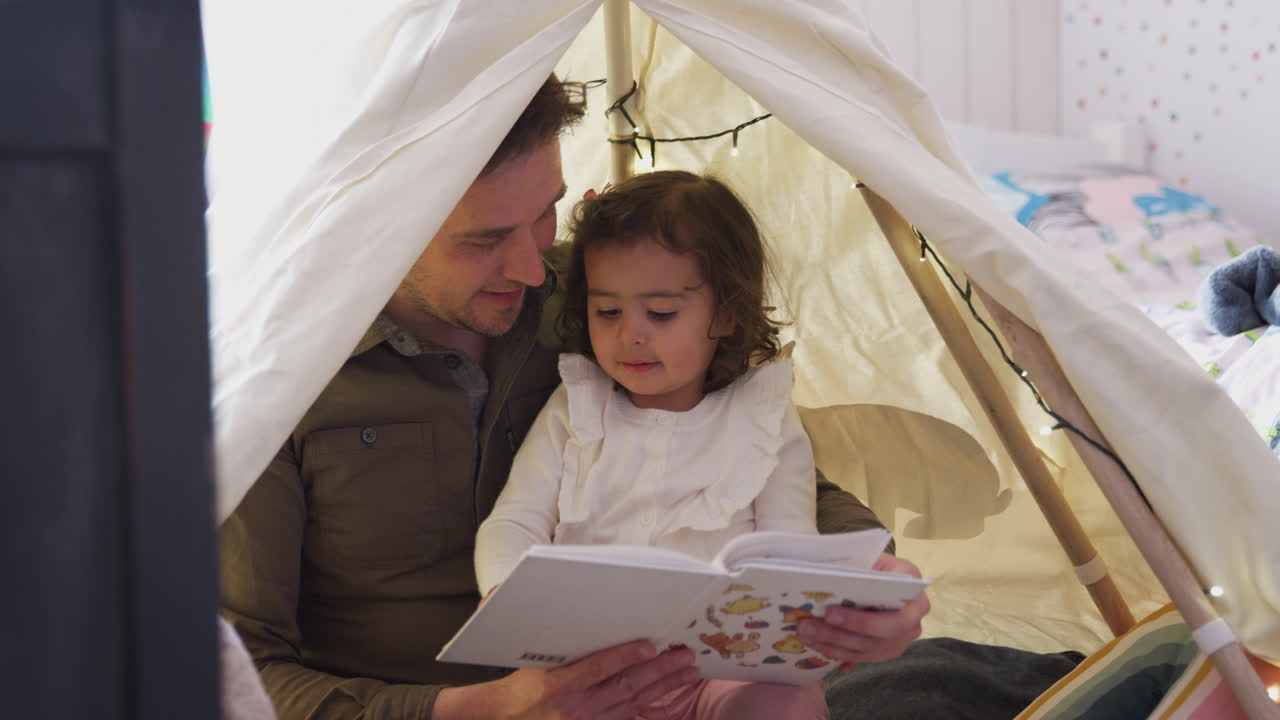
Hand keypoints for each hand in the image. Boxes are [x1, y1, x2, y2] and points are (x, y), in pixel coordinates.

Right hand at [432, 640, 697, 719]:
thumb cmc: (521, 687)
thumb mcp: (523, 660)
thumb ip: (524, 628)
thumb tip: (497, 591)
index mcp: (557, 687)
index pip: (597, 670)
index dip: (625, 657)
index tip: (650, 644)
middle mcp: (577, 708)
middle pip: (625, 687)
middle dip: (659, 671)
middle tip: (684, 654)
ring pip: (635, 703)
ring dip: (664, 687)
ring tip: (689, 671)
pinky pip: (632, 717)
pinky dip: (654, 705)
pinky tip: (673, 693)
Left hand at [795, 553, 929, 671]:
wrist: (894, 581)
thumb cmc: (885, 567)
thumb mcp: (879, 561)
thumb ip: (862, 571)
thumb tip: (829, 579)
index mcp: (916, 601)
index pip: (892, 617)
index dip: (860, 620)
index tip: (830, 612)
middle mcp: (912, 627)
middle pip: (874, 638)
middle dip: (838, 633)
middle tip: (808, 626)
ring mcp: (897, 643)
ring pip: (862, 650)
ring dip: (829, 643)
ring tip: (804, 633)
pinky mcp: (882, 653)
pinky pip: (857, 657)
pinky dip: (833, 651)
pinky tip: (813, 643)